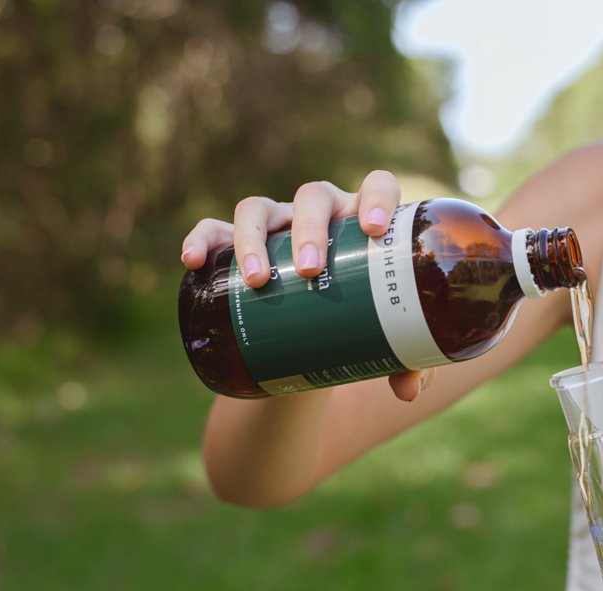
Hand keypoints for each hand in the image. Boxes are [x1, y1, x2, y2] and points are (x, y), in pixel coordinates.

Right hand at [179, 170, 435, 400]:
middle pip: (313, 198)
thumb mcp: (383, 341)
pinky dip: (203, 240)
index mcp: (362, 222)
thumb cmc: (359, 322)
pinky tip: (193, 261)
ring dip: (254, 238)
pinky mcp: (235, 242)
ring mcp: (274, 224)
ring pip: (258, 209)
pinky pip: (213, 230)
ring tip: (256, 281)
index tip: (373, 228)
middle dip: (310, 230)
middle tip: (311, 271)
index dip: (376, 197)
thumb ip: (405, 362)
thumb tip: (409, 391)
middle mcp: (319, 213)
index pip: (375, 186)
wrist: (312, 334)